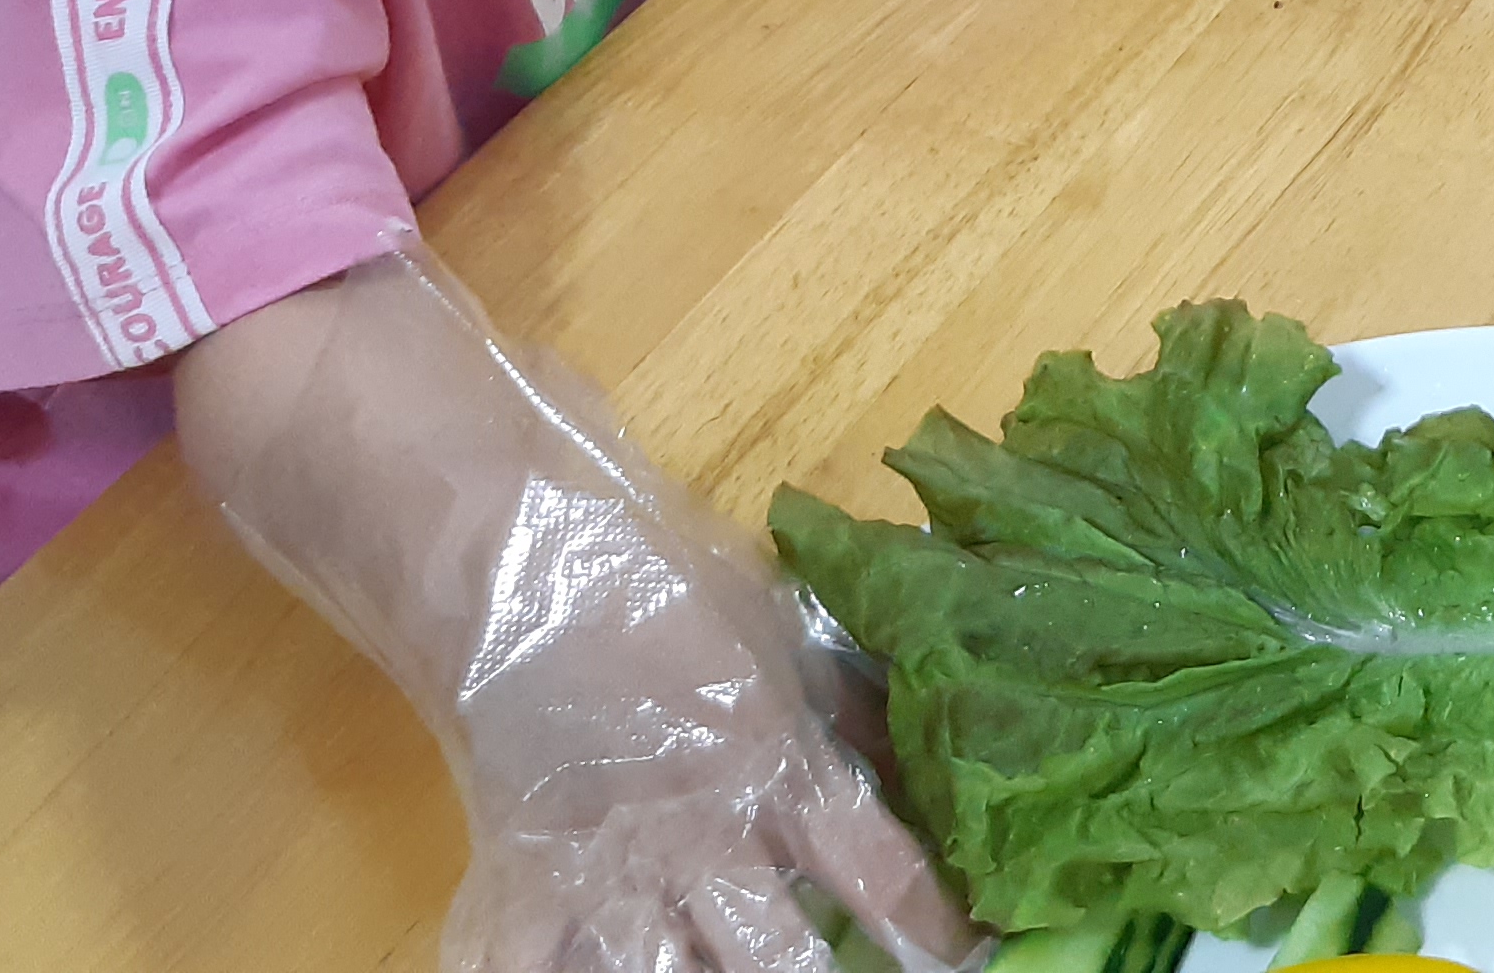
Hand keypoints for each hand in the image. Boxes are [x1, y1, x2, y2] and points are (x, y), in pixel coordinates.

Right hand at [182, 247, 976, 972]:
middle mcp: (704, 835)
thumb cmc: (670, 587)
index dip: (932, 926)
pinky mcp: (521, 883)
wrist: (526, 561)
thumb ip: (858, 707)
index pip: (879, 870)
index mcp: (780, 767)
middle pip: (774, 960)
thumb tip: (945, 748)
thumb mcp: (788, 634)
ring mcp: (609, 869)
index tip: (972, 959)